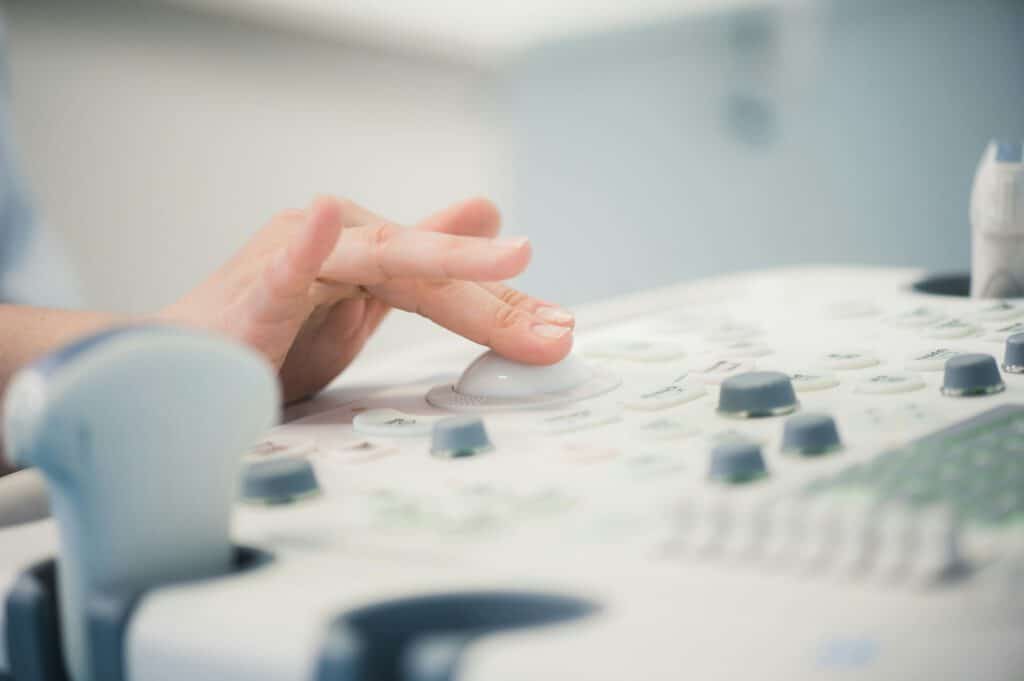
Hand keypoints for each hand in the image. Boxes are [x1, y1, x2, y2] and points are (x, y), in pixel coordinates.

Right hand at [159, 196, 574, 401]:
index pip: (448, 278)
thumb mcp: (365, 308)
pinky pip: (283, 270)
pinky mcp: (254, 291)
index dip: (504, 307)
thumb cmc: (271, 339)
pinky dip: (303, 249)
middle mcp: (341, 241)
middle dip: (496, 304)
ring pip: (382, 258)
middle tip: (553, 330)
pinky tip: (321, 218)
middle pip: (429, 269)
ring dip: (445, 258)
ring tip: (507, 255)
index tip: (556, 333)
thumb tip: (487, 214)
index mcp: (369, 249)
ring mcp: (295, 257)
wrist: (182, 369)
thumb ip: (423, 270)